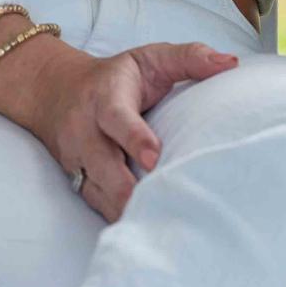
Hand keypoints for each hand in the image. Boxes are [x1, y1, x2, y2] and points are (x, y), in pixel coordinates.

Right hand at [0, 39, 238, 222]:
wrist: (55, 90)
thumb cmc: (117, 76)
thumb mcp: (151, 57)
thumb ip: (189, 57)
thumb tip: (230, 63)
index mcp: (106, 97)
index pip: (116, 118)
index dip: (134, 138)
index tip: (154, 158)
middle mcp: (85, 130)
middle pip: (101, 163)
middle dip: (125, 187)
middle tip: (157, 203)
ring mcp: (78, 158)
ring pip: (96, 189)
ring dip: (122, 208)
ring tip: (156, 224)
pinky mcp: (77, 178)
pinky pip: (94, 203)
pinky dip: (116, 217)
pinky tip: (143, 229)